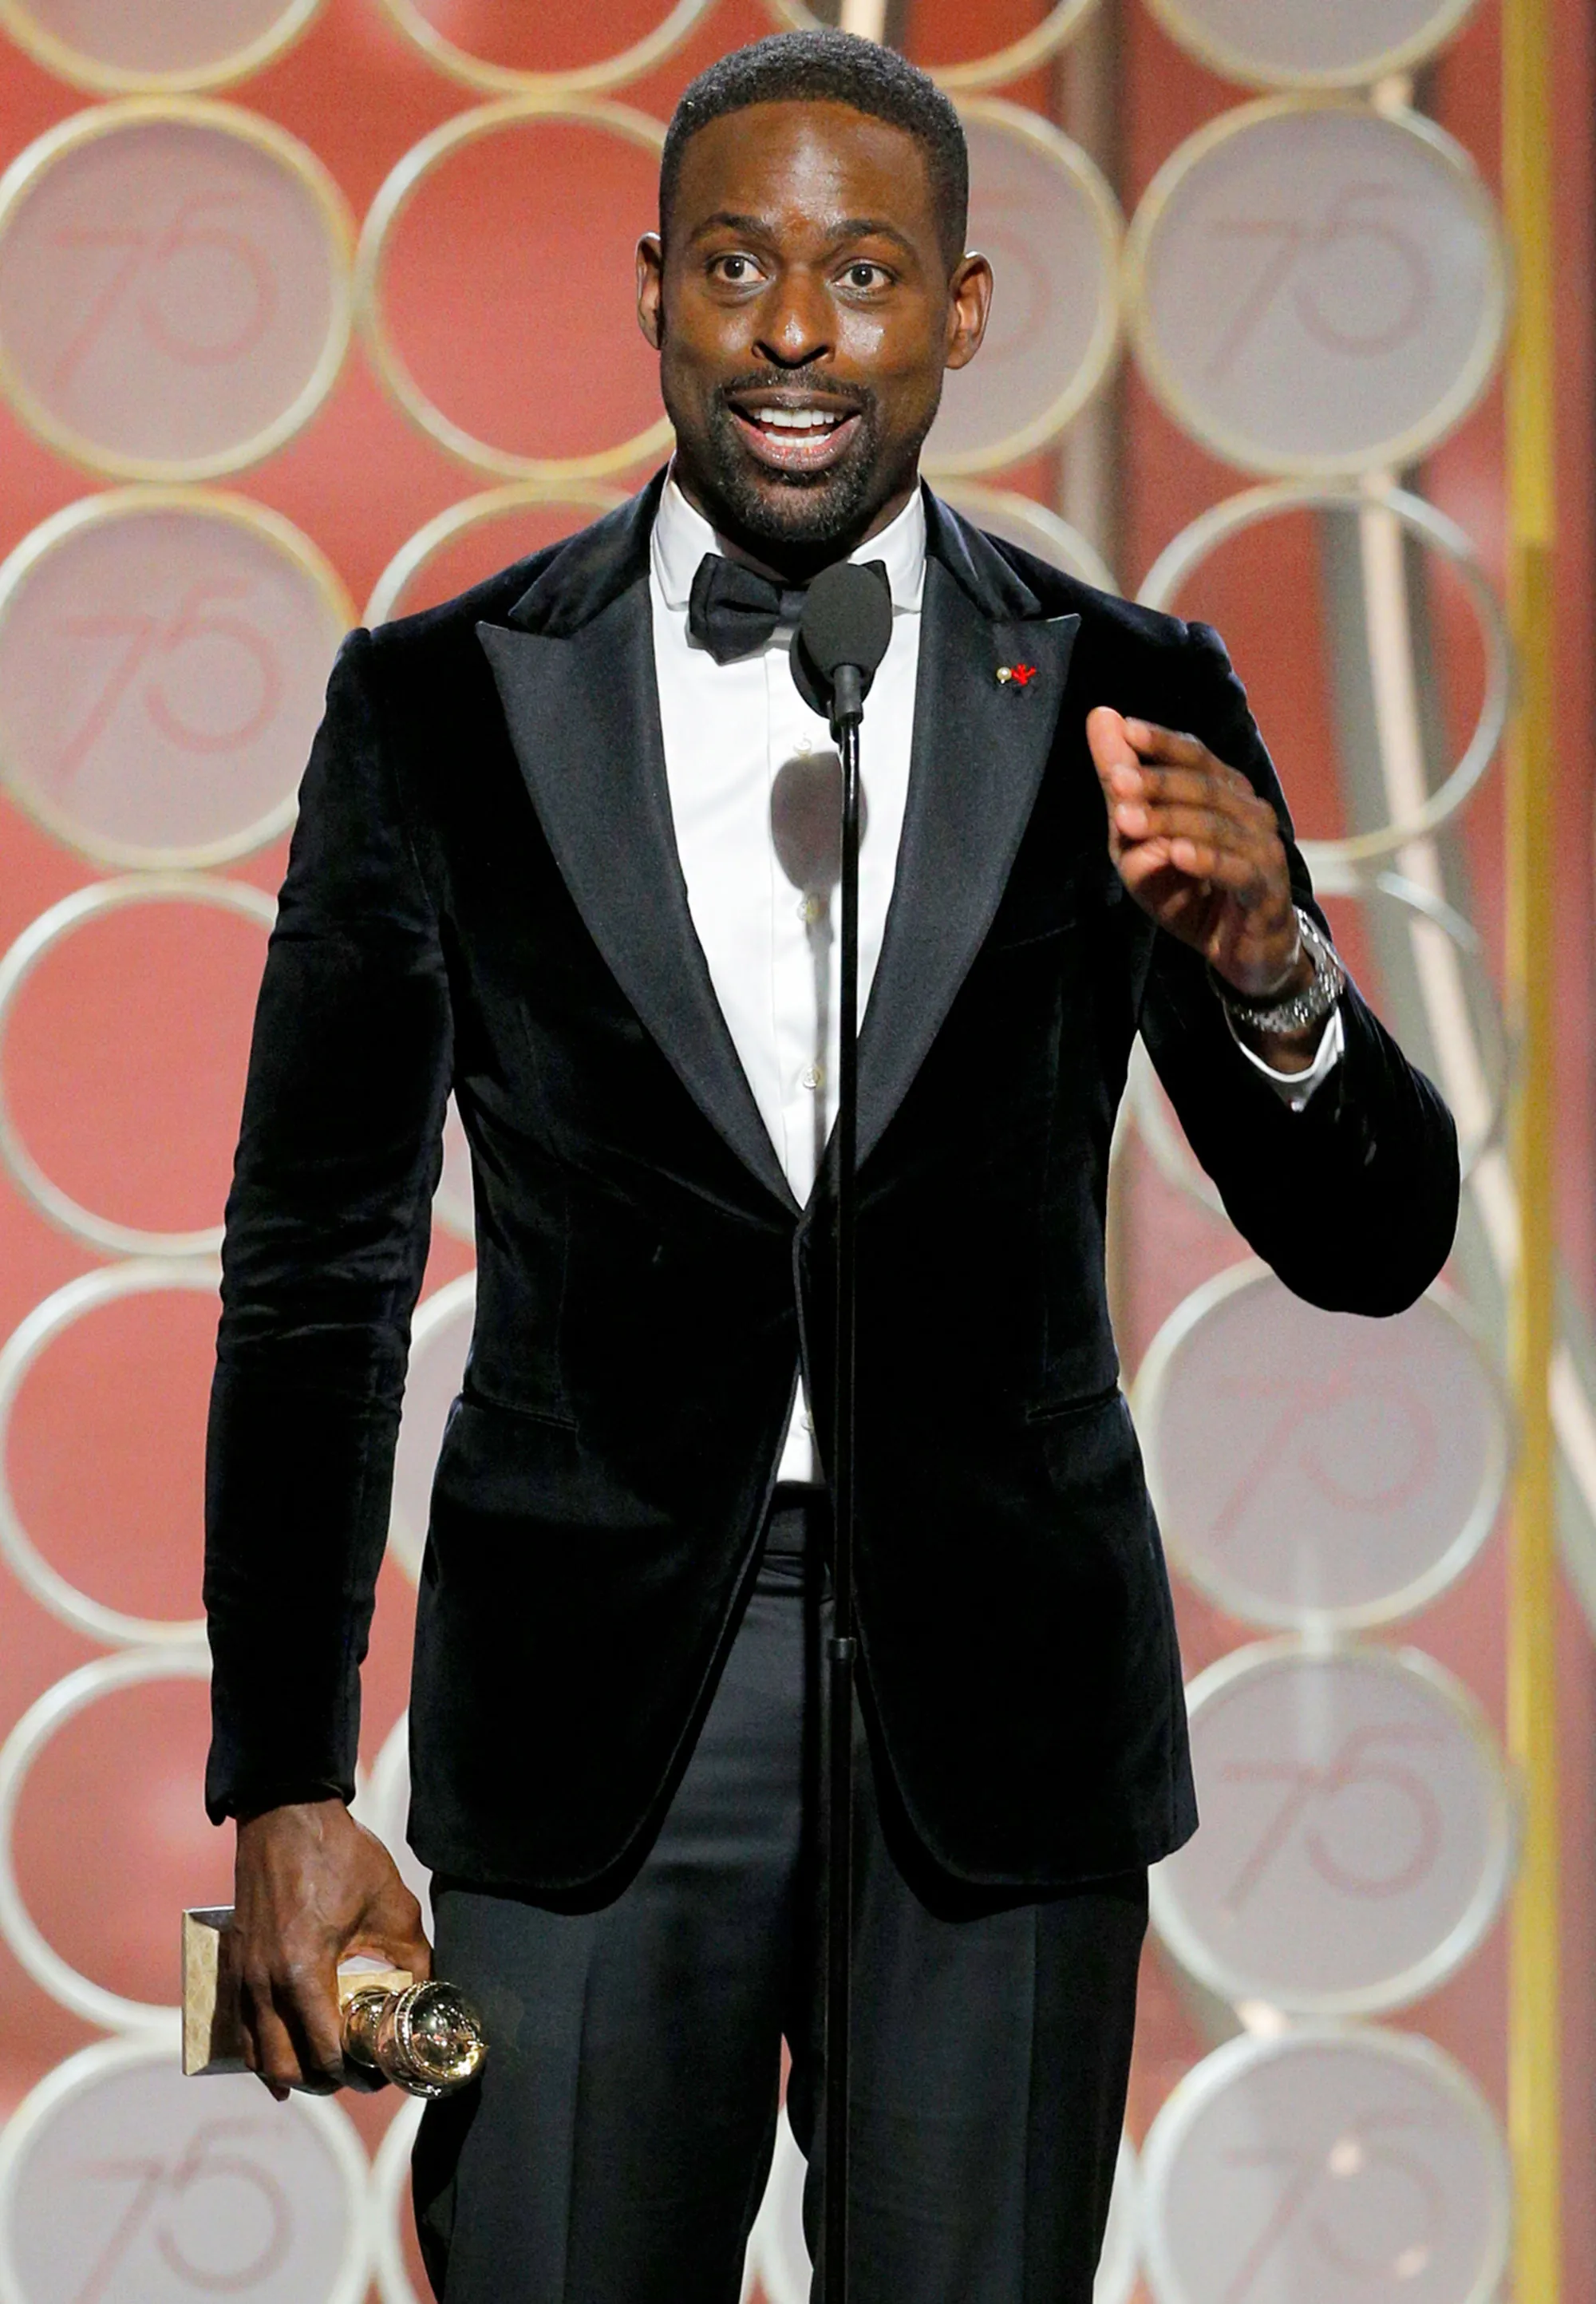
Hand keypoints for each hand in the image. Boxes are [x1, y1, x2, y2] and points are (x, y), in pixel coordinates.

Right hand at [227, 1797, 430, 2099]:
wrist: (286, 1813)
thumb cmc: (339, 1855)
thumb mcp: (392, 1905)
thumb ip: (413, 1956)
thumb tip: (429, 1992)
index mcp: (304, 1971)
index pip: (325, 2050)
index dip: (354, 2073)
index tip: (378, 2074)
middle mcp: (265, 1982)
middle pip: (286, 2065)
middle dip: (322, 2081)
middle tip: (353, 2077)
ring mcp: (244, 1975)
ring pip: (256, 2054)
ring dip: (289, 2073)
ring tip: (323, 2075)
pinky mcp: (235, 1964)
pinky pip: (241, 2028)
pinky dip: (260, 2053)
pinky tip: (281, 2062)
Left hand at [1087, 709, 1321, 1070]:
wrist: (1240, 951)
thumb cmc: (1189, 890)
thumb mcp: (1141, 840)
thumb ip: (1122, 785)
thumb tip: (1100, 716)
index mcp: (1227, 792)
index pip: (1196, 757)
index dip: (1162, 743)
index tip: (1124, 729)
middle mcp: (1251, 812)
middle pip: (1205, 788)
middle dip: (1157, 782)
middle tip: (1116, 782)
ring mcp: (1264, 850)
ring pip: (1217, 826)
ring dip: (1171, 821)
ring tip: (1128, 821)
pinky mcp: (1266, 891)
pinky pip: (1236, 871)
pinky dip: (1206, 861)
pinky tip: (1176, 854)